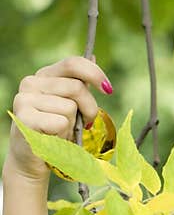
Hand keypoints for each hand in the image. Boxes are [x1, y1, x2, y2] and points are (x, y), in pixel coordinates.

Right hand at [6, 56, 111, 184]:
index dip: (95, 73)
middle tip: (86, 124)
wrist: (33, 159)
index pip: (73, 63)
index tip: (109, 90)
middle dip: (90, 109)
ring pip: (70, 107)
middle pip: (77, 88)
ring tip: (61, 132)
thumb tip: (93, 56)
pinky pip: (60, 122)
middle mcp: (31, 82)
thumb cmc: (56, 132)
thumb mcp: (70, 105)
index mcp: (44, 76)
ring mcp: (24, 99)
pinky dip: (63, 134)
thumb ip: (80, 85)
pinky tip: (52, 138)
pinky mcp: (24, 117)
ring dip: (73, 125)